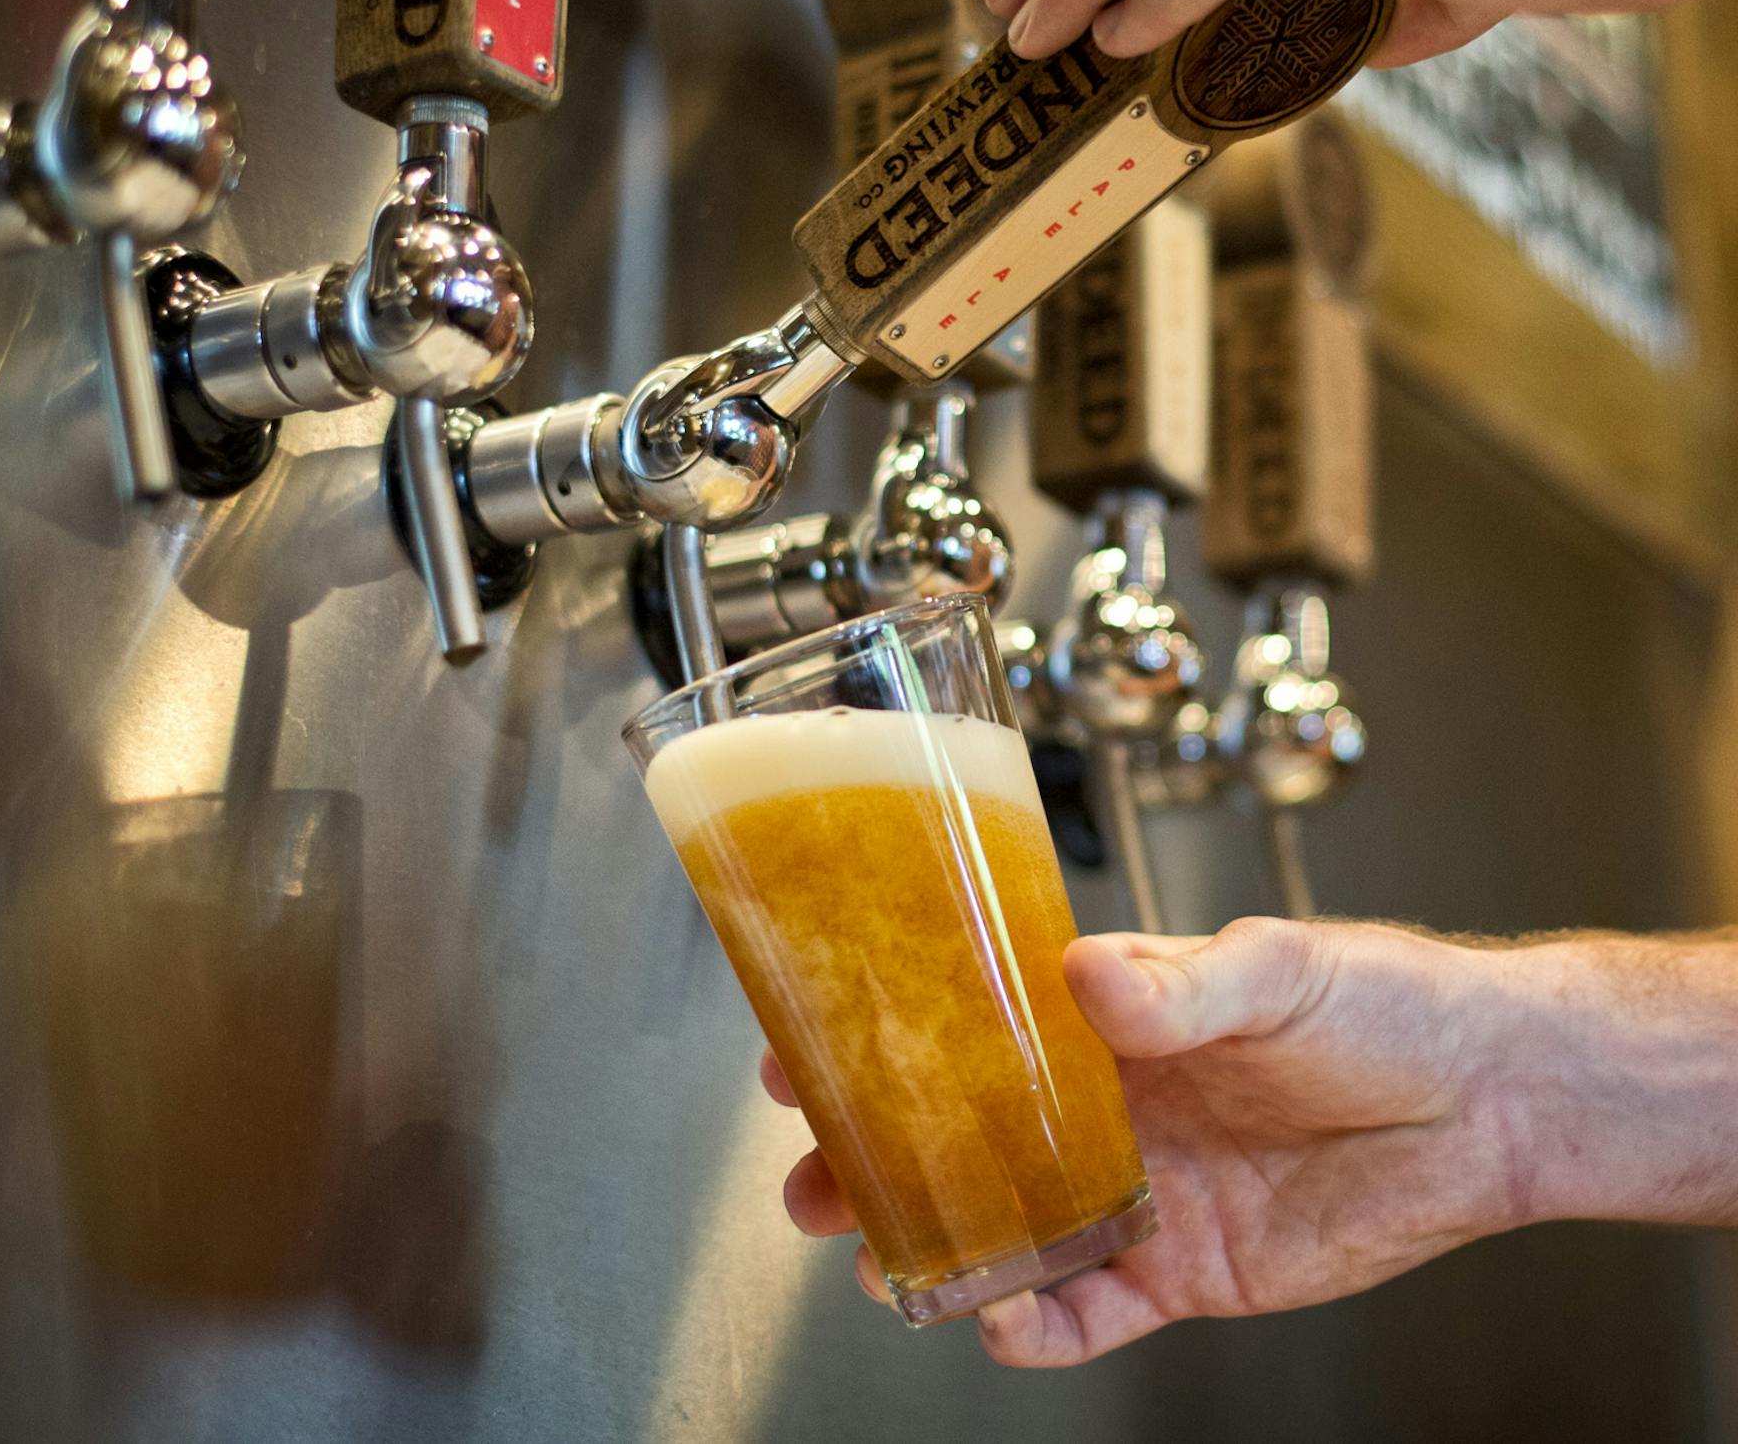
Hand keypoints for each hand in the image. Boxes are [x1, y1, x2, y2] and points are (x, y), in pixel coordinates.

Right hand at [765, 916, 1529, 1366]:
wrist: (1489, 1103)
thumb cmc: (1383, 1002)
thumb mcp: (1278, 967)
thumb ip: (1181, 984)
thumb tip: (1087, 975)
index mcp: (1102, 1013)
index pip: (963, 1017)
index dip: (880, 1030)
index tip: (804, 1041)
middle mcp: (1101, 1100)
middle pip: (958, 1131)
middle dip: (875, 1153)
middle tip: (810, 1172)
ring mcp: (1133, 1187)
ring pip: (1003, 1224)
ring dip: (934, 1244)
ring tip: (882, 1259)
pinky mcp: (1179, 1269)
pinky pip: (1086, 1308)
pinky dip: (1035, 1325)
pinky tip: (1001, 1322)